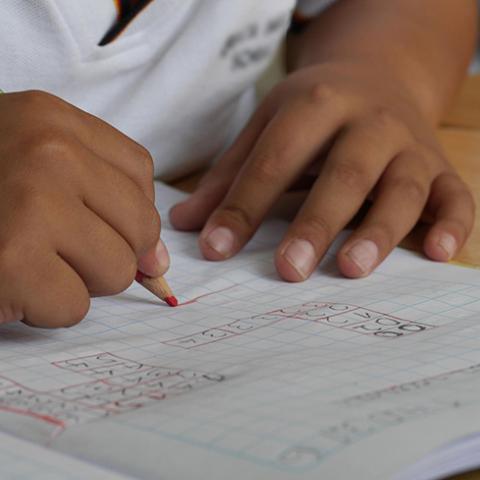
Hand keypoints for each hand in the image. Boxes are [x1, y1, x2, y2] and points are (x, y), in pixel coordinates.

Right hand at [0, 91, 167, 326]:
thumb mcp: (37, 168)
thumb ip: (105, 201)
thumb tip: (159, 263)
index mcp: (53, 120)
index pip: (140, 174)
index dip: (128, 213)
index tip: (96, 225)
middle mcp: (48, 151)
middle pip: (140, 226)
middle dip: (104, 250)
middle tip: (50, 245)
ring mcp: (32, 204)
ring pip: (116, 270)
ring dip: (74, 280)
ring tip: (26, 260)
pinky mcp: (10, 261)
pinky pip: (74, 306)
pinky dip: (43, 307)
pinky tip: (7, 282)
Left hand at [170, 63, 474, 280]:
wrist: (379, 76)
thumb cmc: (315, 112)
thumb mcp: (267, 127)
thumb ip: (229, 176)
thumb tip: (184, 225)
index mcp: (317, 105)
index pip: (275, 160)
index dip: (243, 206)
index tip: (215, 250)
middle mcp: (369, 121)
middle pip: (344, 174)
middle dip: (316, 223)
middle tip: (288, 270)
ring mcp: (410, 145)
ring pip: (402, 188)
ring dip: (379, 230)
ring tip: (350, 269)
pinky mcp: (441, 167)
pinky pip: (456, 197)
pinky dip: (453, 225)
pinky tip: (437, 254)